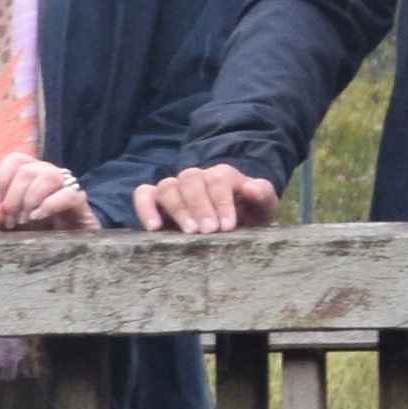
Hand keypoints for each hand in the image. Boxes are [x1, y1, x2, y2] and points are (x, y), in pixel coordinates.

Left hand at [0, 151, 97, 232]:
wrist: (67, 249)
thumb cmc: (37, 232)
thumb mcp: (12, 226)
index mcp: (33, 174)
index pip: (15, 160)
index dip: (2, 181)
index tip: (0, 208)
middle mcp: (50, 174)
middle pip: (27, 170)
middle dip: (14, 198)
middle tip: (13, 221)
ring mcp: (67, 186)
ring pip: (49, 176)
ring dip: (31, 199)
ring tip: (27, 220)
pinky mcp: (80, 203)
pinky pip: (69, 194)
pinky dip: (50, 205)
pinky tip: (39, 217)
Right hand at [131, 163, 279, 233]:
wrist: (231, 224)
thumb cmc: (248, 215)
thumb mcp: (264, 208)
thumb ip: (263, 196)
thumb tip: (250, 187)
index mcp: (223, 176)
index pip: (218, 179)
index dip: (221, 201)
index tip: (227, 226)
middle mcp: (196, 178)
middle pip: (191, 179)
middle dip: (200, 205)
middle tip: (208, 231)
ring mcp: (175, 187)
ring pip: (168, 186)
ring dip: (178, 209)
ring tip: (189, 233)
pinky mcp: (156, 200)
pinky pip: (143, 194)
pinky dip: (145, 208)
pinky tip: (154, 228)